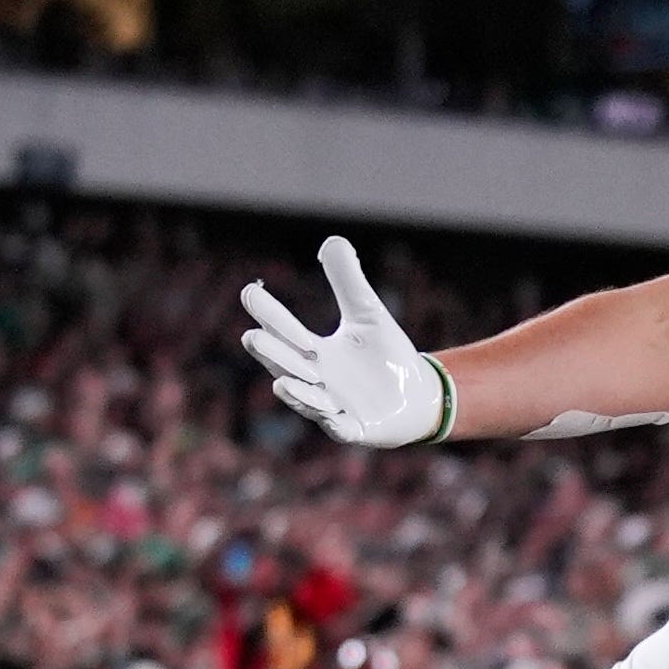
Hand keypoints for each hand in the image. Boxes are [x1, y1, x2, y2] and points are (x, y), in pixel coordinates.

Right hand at [242, 238, 451, 449]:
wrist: (418, 394)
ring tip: (282, 382)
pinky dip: (335, 424)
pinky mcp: (357, 428)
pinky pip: (342, 428)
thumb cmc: (386, 355)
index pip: (285, 331)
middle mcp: (318, 381)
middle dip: (271, 354)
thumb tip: (332, 240)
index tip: (250, 292)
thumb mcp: (367, 314)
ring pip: (309, 401)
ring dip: (296, 394)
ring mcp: (334, 407)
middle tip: (251, 336)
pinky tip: (331, 414)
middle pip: (287, 366)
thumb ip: (348, 281)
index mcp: (315, 353)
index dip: (269, 314)